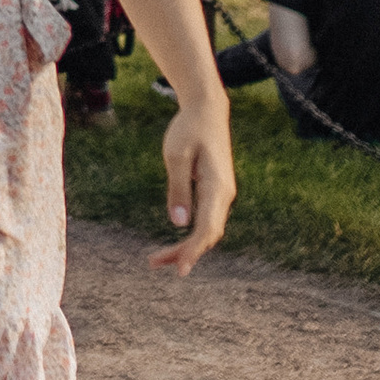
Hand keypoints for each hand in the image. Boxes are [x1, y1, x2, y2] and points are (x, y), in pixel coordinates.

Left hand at [149, 96, 235, 277]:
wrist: (206, 110)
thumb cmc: (189, 129)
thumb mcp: (176, 155)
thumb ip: (178, 188)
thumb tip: (179, 223)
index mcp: (217, 187)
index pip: (207, 228)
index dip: (194, 250)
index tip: (181, 269)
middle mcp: (224, 194)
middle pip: (208, 234)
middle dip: (185, 253)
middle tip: (154, 263)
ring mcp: (221, 194)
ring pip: (207, 229)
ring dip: (186, 246)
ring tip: (157, 260)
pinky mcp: (214, 191)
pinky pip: (206, 220)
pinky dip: (191, 234)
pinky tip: (174, 243)